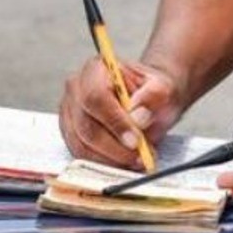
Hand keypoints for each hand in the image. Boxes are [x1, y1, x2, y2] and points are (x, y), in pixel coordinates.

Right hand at [59, 56, 184, 169]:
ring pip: (82, 144)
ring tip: (137, 160)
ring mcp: (69, 112)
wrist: (148, 102)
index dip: (114, 122)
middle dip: (115, 147)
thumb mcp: (163, 87)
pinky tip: (125, 162)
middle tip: (140, 156)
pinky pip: (81, 155)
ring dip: (111, 159)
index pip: (95, 97)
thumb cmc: (152, 93)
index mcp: (96, 69)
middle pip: (86, 125)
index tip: (135, 140)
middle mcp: (76, 88)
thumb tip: (138, 116)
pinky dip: (104, 163)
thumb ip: (153, 95)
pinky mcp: (70, 133)